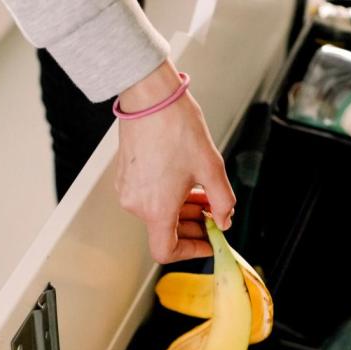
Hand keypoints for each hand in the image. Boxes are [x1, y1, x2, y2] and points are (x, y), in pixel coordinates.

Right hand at [115, 60, 235, 263]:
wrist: (150, 97)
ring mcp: (128, 189)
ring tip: (204, 193)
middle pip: (165, 230)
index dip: (191, 252)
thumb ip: (222, 202)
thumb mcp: (211, 168)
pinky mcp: (125, 176)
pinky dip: (169, 196)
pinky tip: (186, 180)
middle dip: (192, 225)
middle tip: (214, 213)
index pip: (166, 251)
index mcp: (156, 208)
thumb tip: (225, 220)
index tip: (208, 241)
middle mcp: (137, 204)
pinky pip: (148, 197)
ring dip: (183, 209)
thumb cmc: (176, 128)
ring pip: (158, 212)